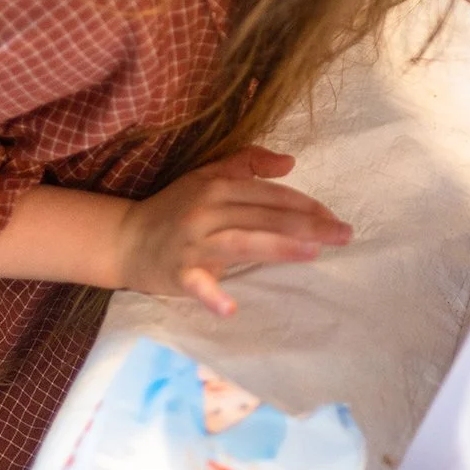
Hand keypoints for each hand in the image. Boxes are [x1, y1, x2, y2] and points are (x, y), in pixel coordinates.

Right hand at [115, 145, 351, 315]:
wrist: (125, 238)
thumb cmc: (176, 206)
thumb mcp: (209, 175)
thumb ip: (248, 162)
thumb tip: (290, 162)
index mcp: (218, 185)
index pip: (271, 195)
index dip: (306, 205)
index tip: (335, 217)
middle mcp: (208, 209)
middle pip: (264, 216)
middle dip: (308, 225)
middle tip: (344, 235)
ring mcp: (193, 242)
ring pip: (243, 242)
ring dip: (279, 247)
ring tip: (314, 253)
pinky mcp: (177, 272)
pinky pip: (196, 283)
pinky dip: (212, 295)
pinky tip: (231, 307)